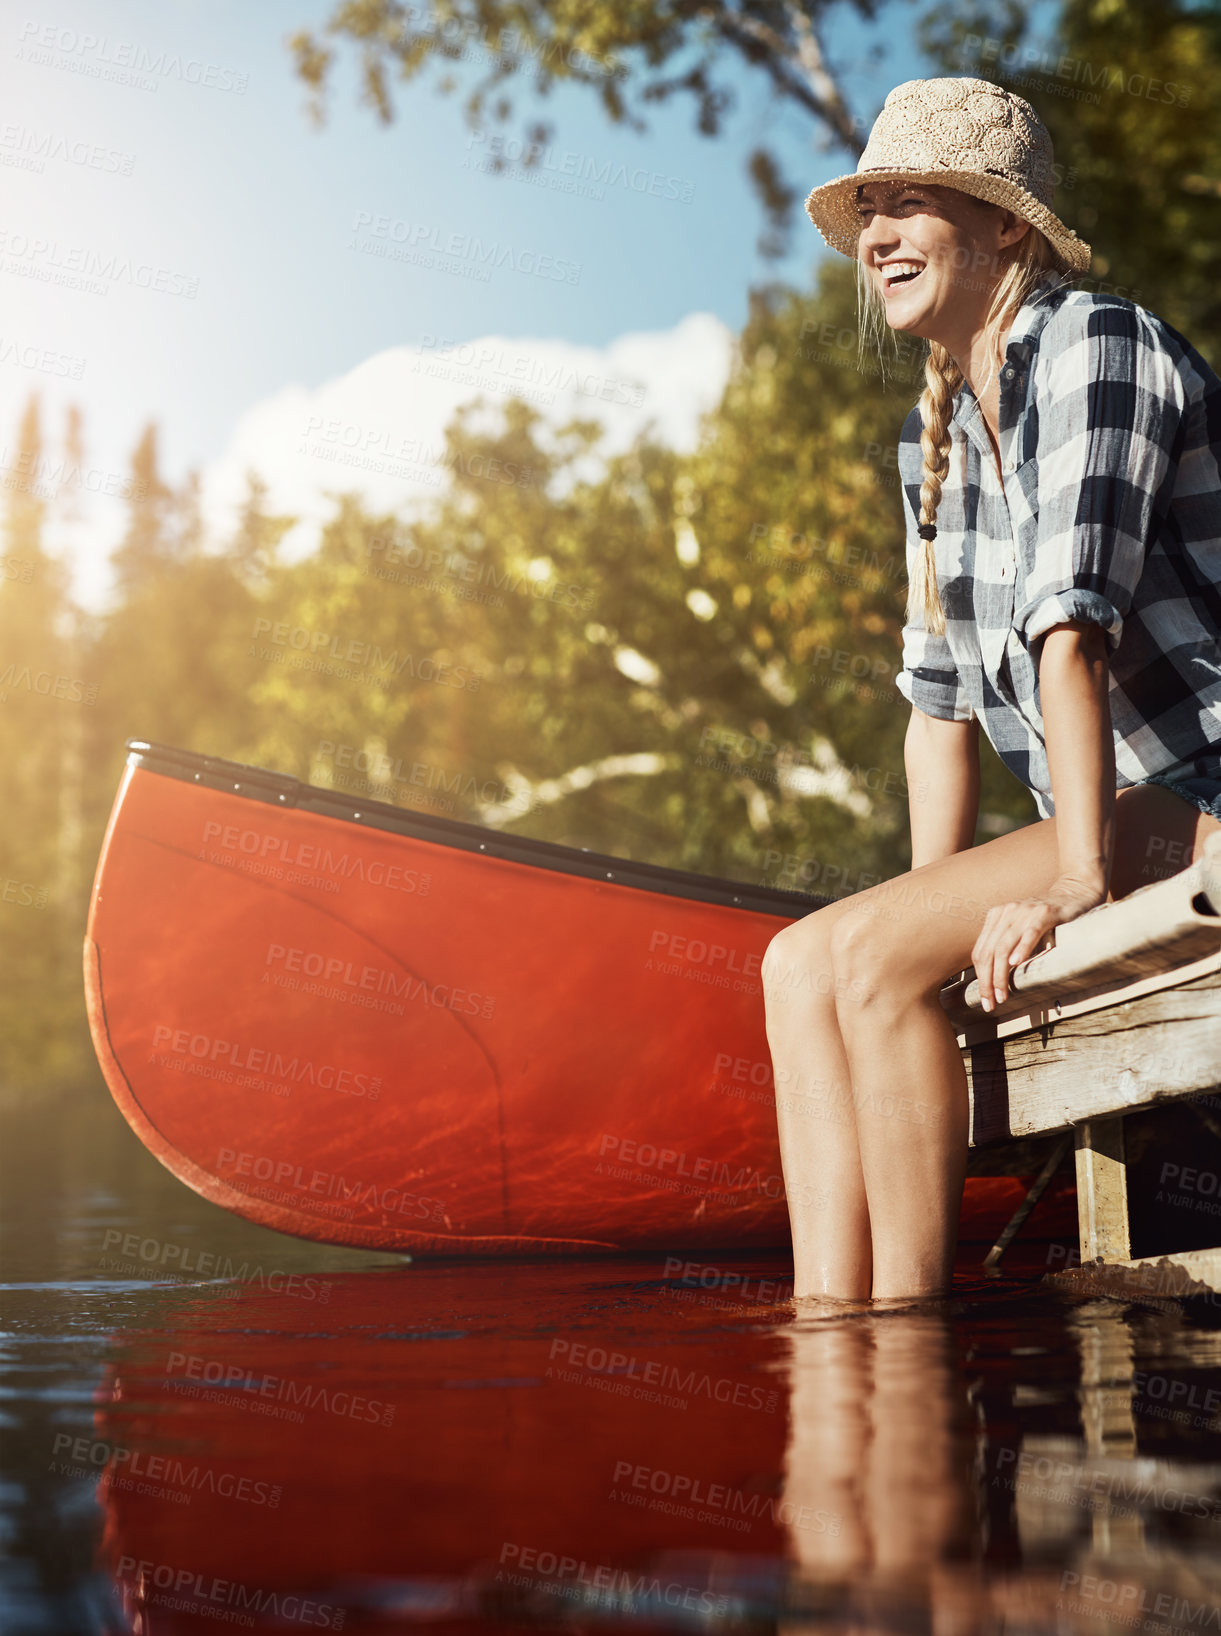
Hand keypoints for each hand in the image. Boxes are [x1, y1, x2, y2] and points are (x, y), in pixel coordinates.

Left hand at [971, 872, 1106, 1011]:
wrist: (1074, 892)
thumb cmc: (1047, 918)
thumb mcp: (1021, 930)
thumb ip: (1007, 946)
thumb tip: (994, 979)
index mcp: (996, 917)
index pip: (980, 952)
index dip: (979, 978)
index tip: (984, 999)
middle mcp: (1006, 913)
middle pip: (988, 952)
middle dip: (986, 981)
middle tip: (991, 1003)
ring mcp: (1024, 911)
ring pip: (1004, 946)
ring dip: (1000, 974)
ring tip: (1002, 994)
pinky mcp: (1045, 913)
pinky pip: (1029, 932)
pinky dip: (1021, 948)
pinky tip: (1016, 964)